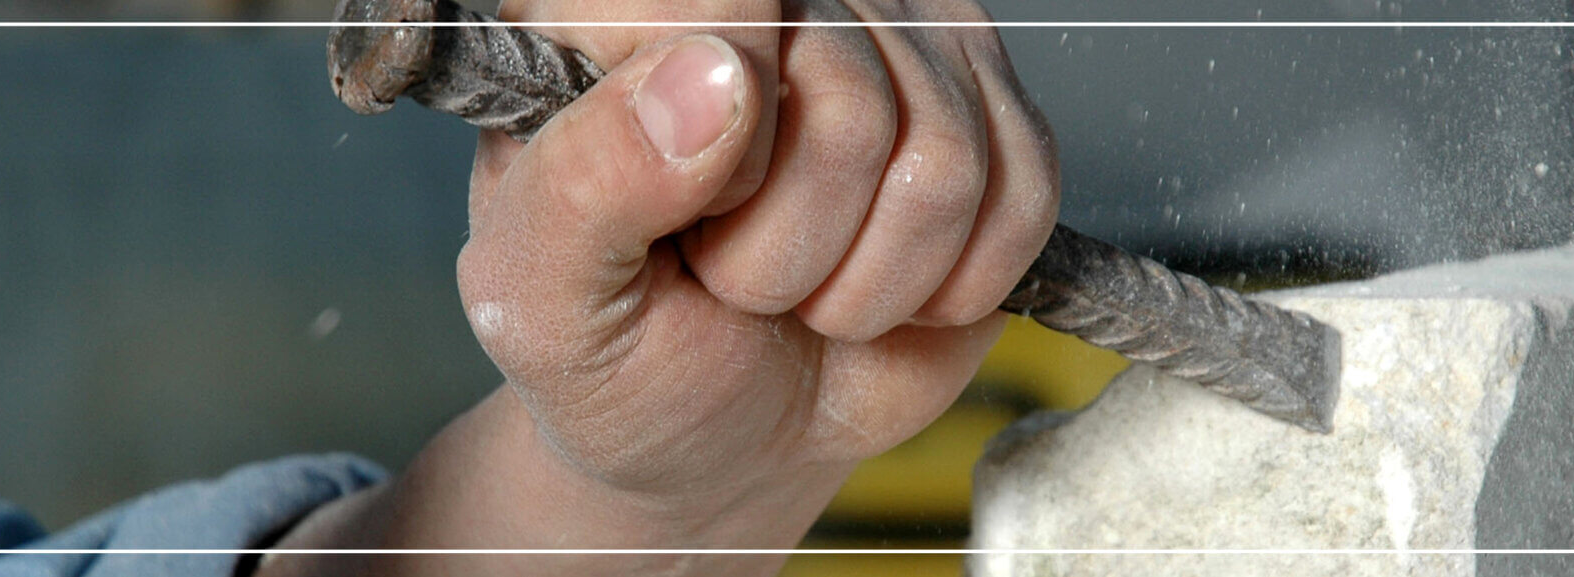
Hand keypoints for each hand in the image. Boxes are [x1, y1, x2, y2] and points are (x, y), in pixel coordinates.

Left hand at [262, 1, 1057, 574]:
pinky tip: (885, 284)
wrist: (719, 430)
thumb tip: (716, 80)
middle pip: (850, 101)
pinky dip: (953, 287)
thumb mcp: (546, 297)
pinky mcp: (989, 109)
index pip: (721, 0)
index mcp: (625, 14)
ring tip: (802, 288)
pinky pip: (1026, 194)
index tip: (683, 212)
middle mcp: (778, 2)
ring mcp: (894, 41)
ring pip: (947, 159)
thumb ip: (590, 181)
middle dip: (790, 246)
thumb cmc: (619, 355)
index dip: (722, 134)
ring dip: (870, 280)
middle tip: (737, 276)